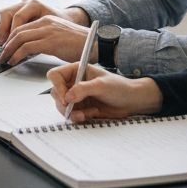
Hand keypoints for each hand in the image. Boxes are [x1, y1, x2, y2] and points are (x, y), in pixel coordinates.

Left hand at [0, 0, 92, 64]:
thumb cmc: (80, 44)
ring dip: (9, 50)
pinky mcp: (51, 41)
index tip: (6, 47)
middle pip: (17, 31)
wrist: (96, 44)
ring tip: (5, 60)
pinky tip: (14, 61)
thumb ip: (45, 39)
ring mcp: (48, 30)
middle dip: (6, 44)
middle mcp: (46, 22)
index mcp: (47, 19)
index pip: (21, 26)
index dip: (10, 38)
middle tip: (1, 56)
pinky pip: (27, 47)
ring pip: (20, 38)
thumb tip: (31, 48)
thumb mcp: (59, 37)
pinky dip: (17, 54)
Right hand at [47, 63, 161, 123]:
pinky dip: (78, 117)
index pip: (55, 75)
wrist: (131, 101)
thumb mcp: (101, 85)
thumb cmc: (119, 87)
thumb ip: (83, 89)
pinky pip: (71, 114)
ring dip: (72, 112)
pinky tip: (91, 114)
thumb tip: (67, 97)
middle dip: (64, 104)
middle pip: (55, 93)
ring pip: (61, 106)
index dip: (57, 86)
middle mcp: (73, 82)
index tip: (65, 98)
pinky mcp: (80, 107)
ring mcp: (76, 95)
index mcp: (76, 70)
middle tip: (73, 109)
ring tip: (86, 114)